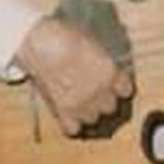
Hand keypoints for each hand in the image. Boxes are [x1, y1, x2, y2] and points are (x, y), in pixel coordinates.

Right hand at [13, 18, 134, 136]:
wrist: (37, 42)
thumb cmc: (62, 35)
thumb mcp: (92, 42)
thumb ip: (102, 60)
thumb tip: (104, 66)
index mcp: (110, 72)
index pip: (126, 90)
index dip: (118, 86)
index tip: (114, 84)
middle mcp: (99, 92)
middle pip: (110, 106)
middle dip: (103, 98)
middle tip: (93, 89)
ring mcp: (80, 104)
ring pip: (93, 118)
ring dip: (88, 110)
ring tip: (79, 99)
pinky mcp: (62, 111)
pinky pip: (73, 129)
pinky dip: (71, 123)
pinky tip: (68, 112)